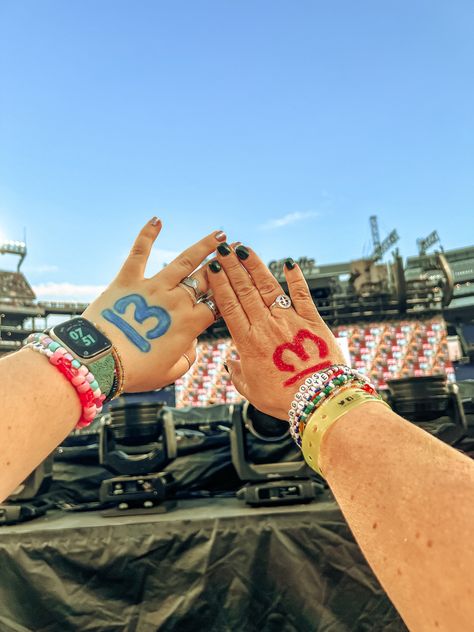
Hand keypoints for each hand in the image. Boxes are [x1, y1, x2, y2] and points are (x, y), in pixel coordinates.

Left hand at [83, 217, 225, 391]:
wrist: (100, 361)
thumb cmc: (135, 372)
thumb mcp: (170, 373)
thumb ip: (187, 358)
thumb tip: (190, 344)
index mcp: (190, 324)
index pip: (218, 304)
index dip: (230, 293)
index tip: (240, 283)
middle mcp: (176, 301)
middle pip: (207, 279)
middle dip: (224, 265)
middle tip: (236, 252)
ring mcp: (152, 287)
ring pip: (184, 261)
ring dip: (204, 246)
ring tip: (219, 235)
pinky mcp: (127, 280)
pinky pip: (139, 253)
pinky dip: (147, 235)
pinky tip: (157, 220)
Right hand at [207, 245, 344, 418]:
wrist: (319, 400)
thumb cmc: (284, 400)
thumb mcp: (252, 391)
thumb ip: (238, 375)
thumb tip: (230, 364)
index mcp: (248, 343)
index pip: (229, 306)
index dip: (220, 284)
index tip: (212, 267)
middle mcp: (266, 326)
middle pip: (244, 290)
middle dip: (232, 266)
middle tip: (223, 248)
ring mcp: (290, 320)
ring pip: (268, 286)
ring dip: (255, 266)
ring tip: (245, 249)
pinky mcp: (312, 321)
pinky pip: (302, 294)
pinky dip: (296, 277)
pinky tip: (290, 263)